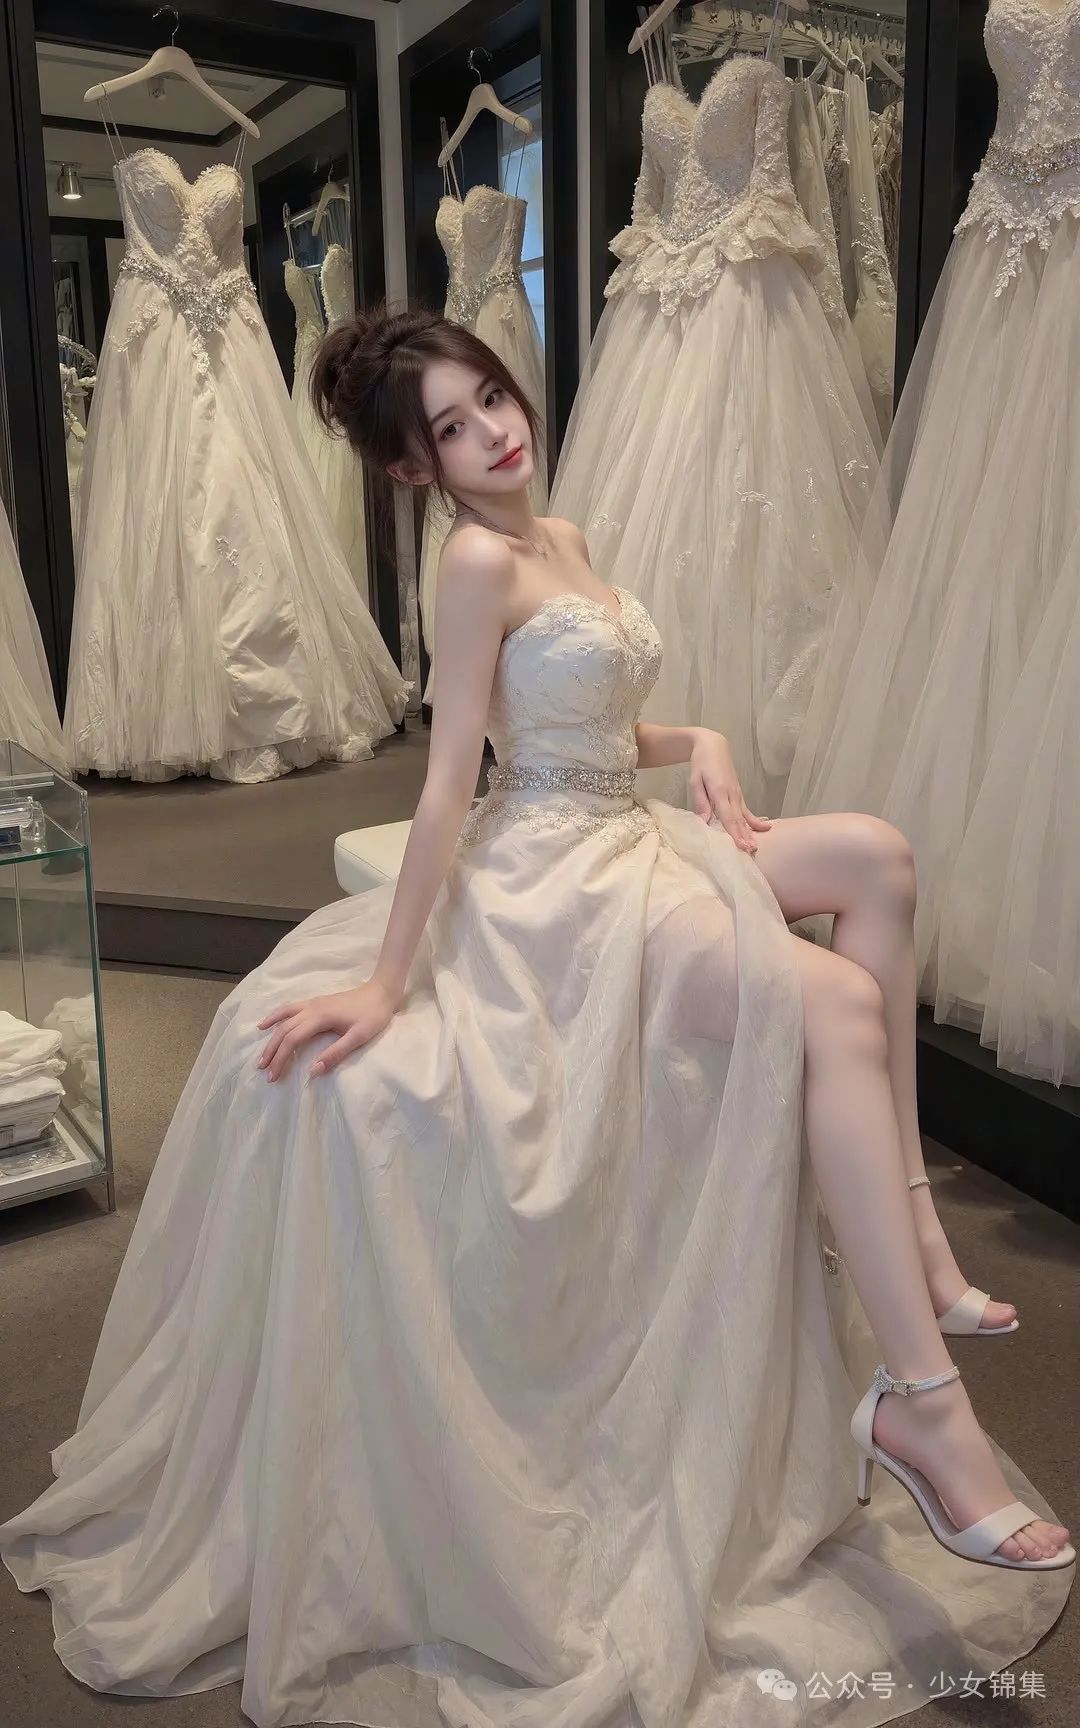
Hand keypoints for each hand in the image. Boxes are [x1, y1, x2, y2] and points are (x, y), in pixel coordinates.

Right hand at [256, 980, 399, 1080]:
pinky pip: (289, 1009)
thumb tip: (312, 1071)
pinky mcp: (315, 1002)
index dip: (280, 1058)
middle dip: (271, 1051)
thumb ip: (335, 1054)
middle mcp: (311, 1008)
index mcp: (320, 1018)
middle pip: (284, 1031)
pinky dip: (275, 1017)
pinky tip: (266, 1024)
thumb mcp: (358, 1037)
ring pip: (283, 1019)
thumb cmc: (372, 1015)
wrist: (381, 992)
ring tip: (261, 1054)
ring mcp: (312, 1003)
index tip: (273, 1076)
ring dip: (270, 1037)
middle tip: (262, 1070)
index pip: (292, 1040)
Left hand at [688, 729, 772, 853]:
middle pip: (738, 819)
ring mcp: (737, 794)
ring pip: (744, 816)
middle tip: (750, 851)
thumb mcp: (695, 780)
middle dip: (744, 836)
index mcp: (719, 791)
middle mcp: (732, 794)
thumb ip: (701, 801)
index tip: (741, 845)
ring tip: (756, 846)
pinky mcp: (738, 793)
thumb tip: (704, 822)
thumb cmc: (701, 763)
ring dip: (750, 831)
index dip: (734, 832)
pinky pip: (747, 809)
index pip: (728, 816)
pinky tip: (765, 828)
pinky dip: (755, 820)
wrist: (713, 746)